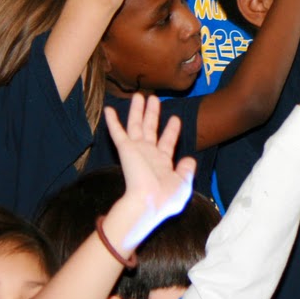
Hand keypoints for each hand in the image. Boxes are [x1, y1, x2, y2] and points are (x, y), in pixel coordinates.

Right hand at [104, 96, 195, 252]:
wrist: (148, 203)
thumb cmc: (166, 198)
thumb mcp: (183, 184)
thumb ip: (186, 170)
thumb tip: (189, 159)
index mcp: (162, 163)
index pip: (167, 142)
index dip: (172, 130)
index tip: (175, 118)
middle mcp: (149, 154)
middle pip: (150, 128)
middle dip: (152, 114)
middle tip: (153, 98)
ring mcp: (136, 151)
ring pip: (136, 125)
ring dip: (137, 111)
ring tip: (139, 96)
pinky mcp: (125, 149)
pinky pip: (118, 132)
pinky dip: (113, 121)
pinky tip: (109, 109)